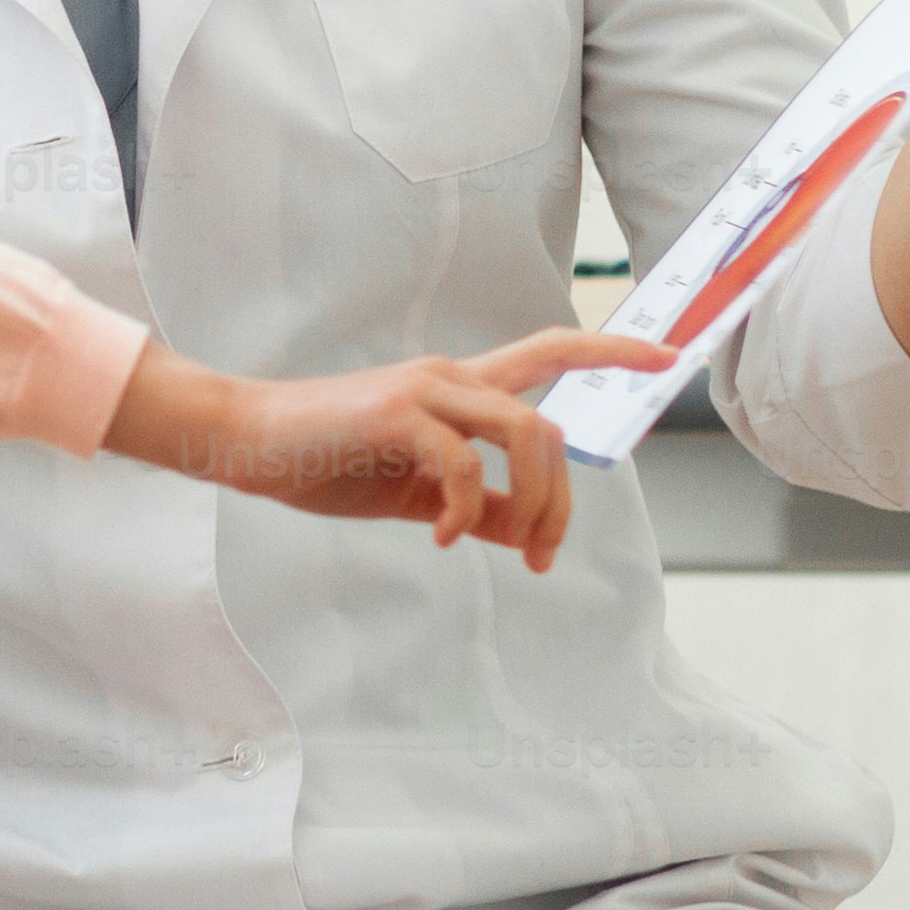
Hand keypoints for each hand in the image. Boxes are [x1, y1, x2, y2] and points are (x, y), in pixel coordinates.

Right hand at [104, 331, 664, 572]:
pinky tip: (436, 538)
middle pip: (548, 425)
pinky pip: (461, 463)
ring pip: (525, 432)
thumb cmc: (322, 462)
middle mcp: (448, 377)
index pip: (548, 352)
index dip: (610, 353)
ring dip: (535, 500)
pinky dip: (462, 511)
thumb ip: (472, 507)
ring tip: (510, 547)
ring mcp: (422, 390)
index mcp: (456, 389)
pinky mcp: (393, 413)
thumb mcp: (410, 494)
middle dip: (563, 499)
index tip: (666, 359)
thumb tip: (528, 533)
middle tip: (543, 557)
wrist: (243, 442)